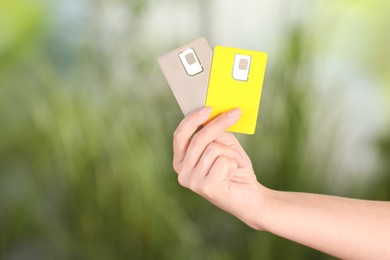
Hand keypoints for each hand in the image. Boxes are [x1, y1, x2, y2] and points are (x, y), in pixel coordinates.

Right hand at [173, 107, 266, 228]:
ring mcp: (193, 182)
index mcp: (181, 161)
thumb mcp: (224, 145)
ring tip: (235, 163)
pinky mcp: (207, 188)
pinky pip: (223, 161)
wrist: (251, 197)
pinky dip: (234, 163)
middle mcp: (182, 173)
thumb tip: (213, 112)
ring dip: (231, 153)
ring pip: (213, 149)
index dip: (192, 119)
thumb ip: (215, 132)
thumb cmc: (235, 169)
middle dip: (218, 123)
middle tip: (235, 112)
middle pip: (198, 139)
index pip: (180, 135)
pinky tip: (234, 174)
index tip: (209, 107)